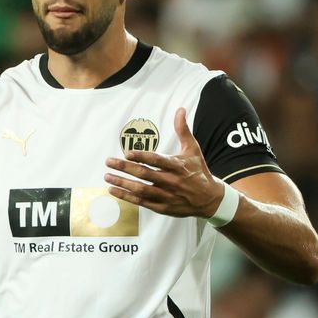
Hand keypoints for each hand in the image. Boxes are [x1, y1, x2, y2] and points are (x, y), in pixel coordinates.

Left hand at [104, 108, 223, 217]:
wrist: (209, 199)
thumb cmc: (198, 171)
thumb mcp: (193, 149)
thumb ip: (183, 130)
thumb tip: (180, 110)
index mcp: (178, 166)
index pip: (157, 160)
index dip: (142, 157)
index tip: (127, 153)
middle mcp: (171, 181)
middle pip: (145, 174)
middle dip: (125, 168)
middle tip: (109, 162)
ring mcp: (166, 196)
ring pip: (141, 190)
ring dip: (122, 183)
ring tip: (107, 177)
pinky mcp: (162, 207)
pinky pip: (142, 202)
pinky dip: (127, 197)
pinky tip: (114, 190)